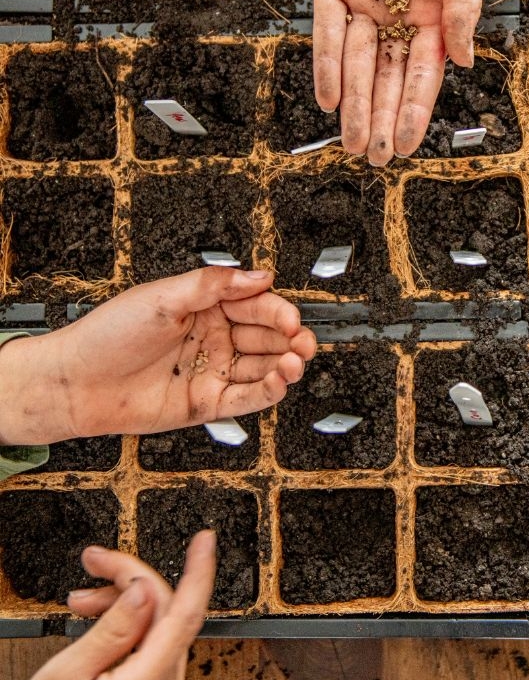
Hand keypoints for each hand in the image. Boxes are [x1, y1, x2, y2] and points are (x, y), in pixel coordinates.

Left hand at [0, 268, 316, 445]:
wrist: (73, 384)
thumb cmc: (106, 336)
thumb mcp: (162, 297)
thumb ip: (214, 285)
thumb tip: (258, 275)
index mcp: (206, 307)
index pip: (255, 305)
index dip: (277, 311)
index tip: (291, 318)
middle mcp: (214, 338)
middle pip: (267, 337)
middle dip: (291, 338)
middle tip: (303, 342)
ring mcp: (212, 371)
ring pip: (263, 367)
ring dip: (285, 364)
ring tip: (295, 362)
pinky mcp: (207, 403)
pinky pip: (247, 398)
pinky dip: (268, 390)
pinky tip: (280, 381)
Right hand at [16, 531, 214, 679]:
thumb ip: (109, 632)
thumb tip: (143, 590)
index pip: (186, 613)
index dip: (199, 571)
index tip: (204, 540)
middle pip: (164, 612)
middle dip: (130, 579)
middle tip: (94, 562)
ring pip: (156, 627)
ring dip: (123, 603)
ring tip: (81, 599)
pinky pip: (150, 648)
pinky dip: (127, 628)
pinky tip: (97, 623)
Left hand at [311, 0, 489, 164]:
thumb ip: (465, 5)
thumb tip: (462, 61)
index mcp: (434, 11)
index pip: (423, 71)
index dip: (415, 108)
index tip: (409, 143)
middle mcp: (397, 13)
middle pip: (388, 77)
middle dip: (381, 118)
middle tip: (376, 157)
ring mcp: (363, 1)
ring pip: (357, 63)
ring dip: (355, 103)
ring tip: (352, 143)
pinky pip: (327, 31)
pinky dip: (327, 63)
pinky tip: (328, 97)